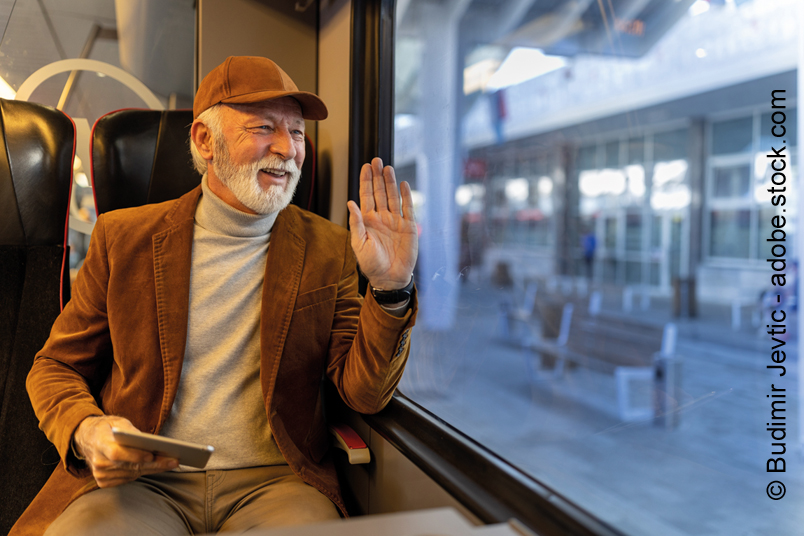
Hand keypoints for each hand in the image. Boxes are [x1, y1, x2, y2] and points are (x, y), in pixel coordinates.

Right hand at [73, 415, 177, 487]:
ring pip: (132, 474)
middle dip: (154, 464)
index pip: (117, 454)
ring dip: (152, 469)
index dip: (134, 456)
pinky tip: (154, 468)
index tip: (152, 455)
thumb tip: (147, 441)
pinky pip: (127, 479)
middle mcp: (98, 462)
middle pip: (130, 466)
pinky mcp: (103, 482)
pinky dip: (141, 473)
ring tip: (170, 464)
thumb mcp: (117, 422)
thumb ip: (131, 431)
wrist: (87, 439)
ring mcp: (100, 474)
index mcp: (100, 443)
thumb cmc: (107, 428)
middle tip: (173, 461)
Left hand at [347, 157, 417, 289]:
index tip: (366, 166)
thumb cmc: (371, 264)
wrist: (389, 278)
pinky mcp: (408, 227)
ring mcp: (396, 221)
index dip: (366, 180)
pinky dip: (406, 196)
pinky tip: (403, 184)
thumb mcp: (359, 244)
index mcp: (368, 220)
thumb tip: (350, 203)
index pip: (367, 195)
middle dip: (378, 176)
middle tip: (377, 160)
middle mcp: (382, 217)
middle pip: (380, 192)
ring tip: (388, 168)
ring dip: (391, 182)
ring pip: (393, 197)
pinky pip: (408, 208)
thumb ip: (356, 223)